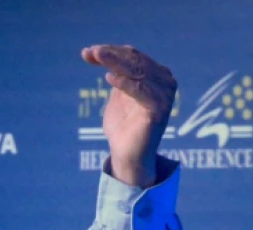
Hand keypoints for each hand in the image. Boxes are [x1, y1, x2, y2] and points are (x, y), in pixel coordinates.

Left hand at [81, 44, 176, 186]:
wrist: (127, 155)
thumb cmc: (122, 126)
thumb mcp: (117, 95)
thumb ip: (115, 74)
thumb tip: (97, 51)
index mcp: (157, 76)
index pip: (133, 56)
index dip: (111, 51)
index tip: (87, 52)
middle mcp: (165, 82)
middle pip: (135, 61)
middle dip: (111, 54)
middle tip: (90, 51)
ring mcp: (165, 95)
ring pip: (138, 72)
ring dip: (115, 62)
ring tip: (96, 56)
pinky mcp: (159, 110)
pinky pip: (141, 92)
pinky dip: (125, 83)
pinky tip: (108, 78)